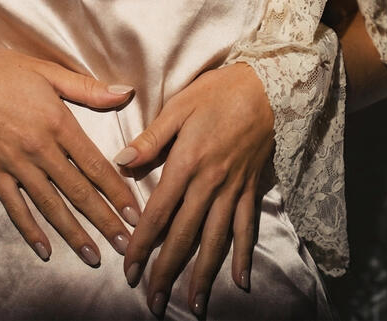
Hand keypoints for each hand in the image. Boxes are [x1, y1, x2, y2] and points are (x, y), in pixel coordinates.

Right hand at [0, 39, 140, 265]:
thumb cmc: (3, 70)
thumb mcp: (48, 71)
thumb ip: (88, 88)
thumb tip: (125, 92)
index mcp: (58, 122)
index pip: (95, 165)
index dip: (117, 192)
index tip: (135, 214)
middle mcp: (40, 149)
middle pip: (78, 192)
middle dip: (104, 221)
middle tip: (126, 246)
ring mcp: (15, 164)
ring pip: (51, 206)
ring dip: (74, 234)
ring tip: (93, 257)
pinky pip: (15, 207)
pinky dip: (30, 230)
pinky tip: (45, 250)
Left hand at [115, 62, 273, 317]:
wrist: (265, 87)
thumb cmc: (217, 92)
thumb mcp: (178, 106)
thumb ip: (151, 139)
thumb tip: (121, 162)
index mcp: (187, 163)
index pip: (159, 213)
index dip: (143, 244)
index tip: (129, 269)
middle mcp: (210, 183)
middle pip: (185, 236)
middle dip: (167, 271)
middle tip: (153, 302)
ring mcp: (233, 189)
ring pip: (216, 240)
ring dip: (203, 275)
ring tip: (194, 305)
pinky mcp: (251, 189)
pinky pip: (246, 228)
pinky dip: (243, 255)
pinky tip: (240, 281)